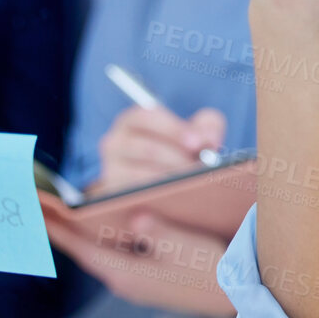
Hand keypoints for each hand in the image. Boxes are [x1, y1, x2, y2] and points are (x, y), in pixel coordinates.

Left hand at [45, 210, 235, 317]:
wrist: (233, 297)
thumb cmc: (210, 271)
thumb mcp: (187, 248)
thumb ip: (160, 233)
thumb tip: (138, 218)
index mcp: (126, 273)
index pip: (79, 246)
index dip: (55, 227)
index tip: (33, 208)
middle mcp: (123, 278)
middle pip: (82, 248)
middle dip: (61, 227)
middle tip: (37, 205)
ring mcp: (133, 281)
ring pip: (96, 251)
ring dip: (78, 233)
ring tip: (58, 212)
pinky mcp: (144, 278)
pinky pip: (112, 254)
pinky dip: (98, 238)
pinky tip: (97, 225)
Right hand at [90, 105, 225, 196]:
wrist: (164, 188)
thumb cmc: (181, 152)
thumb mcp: (196, 134)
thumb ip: (207, 127)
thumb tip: (208, 141)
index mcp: (132, 121)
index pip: (148, 117)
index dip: (174, 129)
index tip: (197, 143)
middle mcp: (114, 142)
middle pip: (148, 149)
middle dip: (180, 160)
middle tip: (203, 170)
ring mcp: (110, 171)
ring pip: (142, 176)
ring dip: (172, 180)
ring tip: (195, 184)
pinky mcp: (114, 197)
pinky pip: (137, 197)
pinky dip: (161, 198)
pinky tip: (181, 199)